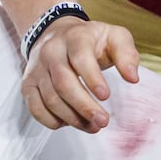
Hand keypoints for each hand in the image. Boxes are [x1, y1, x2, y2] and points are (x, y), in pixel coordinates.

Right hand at [21, 17, 140, 132]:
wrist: (55, 34)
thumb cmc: (89, 39)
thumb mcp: (114, 36)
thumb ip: (127, 54)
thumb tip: (132, 78)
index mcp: (75, 37)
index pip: (80, 57)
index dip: (92, 78)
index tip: (106, 96)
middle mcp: (51, 51)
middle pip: (63, 82)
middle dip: (84, 106)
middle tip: (102, 121)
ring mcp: (37, 69)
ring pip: (50, 98)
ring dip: (72, 117)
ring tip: (93, 126)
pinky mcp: (28, 84)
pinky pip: (35, 108)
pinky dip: (52, 120)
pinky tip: (69, 122)